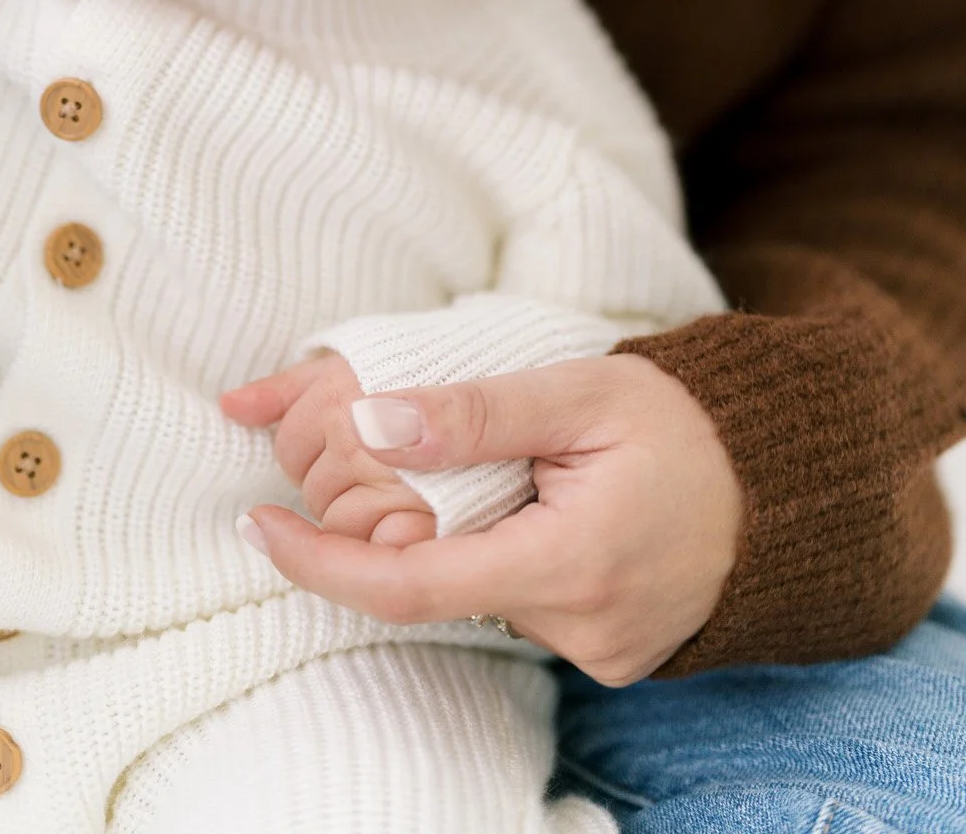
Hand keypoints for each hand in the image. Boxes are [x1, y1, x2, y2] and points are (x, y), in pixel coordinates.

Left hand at [235, 354, 741, 683]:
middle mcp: (579, 626)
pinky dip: (498, 555)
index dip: (318, 562)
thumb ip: (473, 412)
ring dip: (454, 537)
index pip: (407, 587)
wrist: (783, 483)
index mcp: (567, 562)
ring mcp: (597, 649)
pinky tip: (530, 503)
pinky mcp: (607, 651)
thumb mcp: (578, 391)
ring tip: (497, 465)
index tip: (259, 522)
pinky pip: (520, 604)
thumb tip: (369, 421)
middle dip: (389, 529)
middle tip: (385, 453)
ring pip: (476, 595)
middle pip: (436, 587)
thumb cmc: (683, 424)